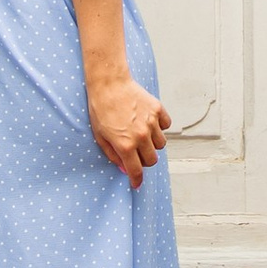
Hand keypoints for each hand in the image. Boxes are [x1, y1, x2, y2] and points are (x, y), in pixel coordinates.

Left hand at [85, 66, 169, 186]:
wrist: (109, 84)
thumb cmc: (100, 109)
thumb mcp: (100, 137)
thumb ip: (113, 155)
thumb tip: (124, 168)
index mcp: (125, 145)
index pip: (136, 171)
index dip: (136, 180)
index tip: (136, 183)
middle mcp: (141, 136)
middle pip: (152, 160)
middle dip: (144, 161)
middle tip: (136, 153)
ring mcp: (151, 122)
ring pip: (161, 144)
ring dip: (153, 144)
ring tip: (142, 135)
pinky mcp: (158, 110)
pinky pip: (166, 126)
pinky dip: (160, 127)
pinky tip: (149, 123)